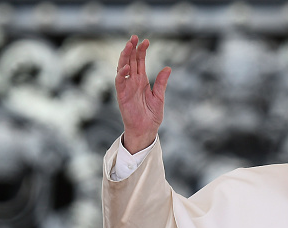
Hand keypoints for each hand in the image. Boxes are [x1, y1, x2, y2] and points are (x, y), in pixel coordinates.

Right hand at [115, 35, 171, 153]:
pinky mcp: (122, 96)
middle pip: (130, 61)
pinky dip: (122, 74)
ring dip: (124, 57)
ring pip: (122, 68)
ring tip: (128, 46)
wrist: (146, 130)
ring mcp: (127, 88)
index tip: (146, 41)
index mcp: (142, 81)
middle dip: (131, 49)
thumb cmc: (152, 115)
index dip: (141, 51)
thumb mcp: (159, 97)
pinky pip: (120, 82)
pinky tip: (127, 67)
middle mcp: (133, 82)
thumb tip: (168, 67)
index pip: (140, 62)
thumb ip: (161, 82)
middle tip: (134, 37)